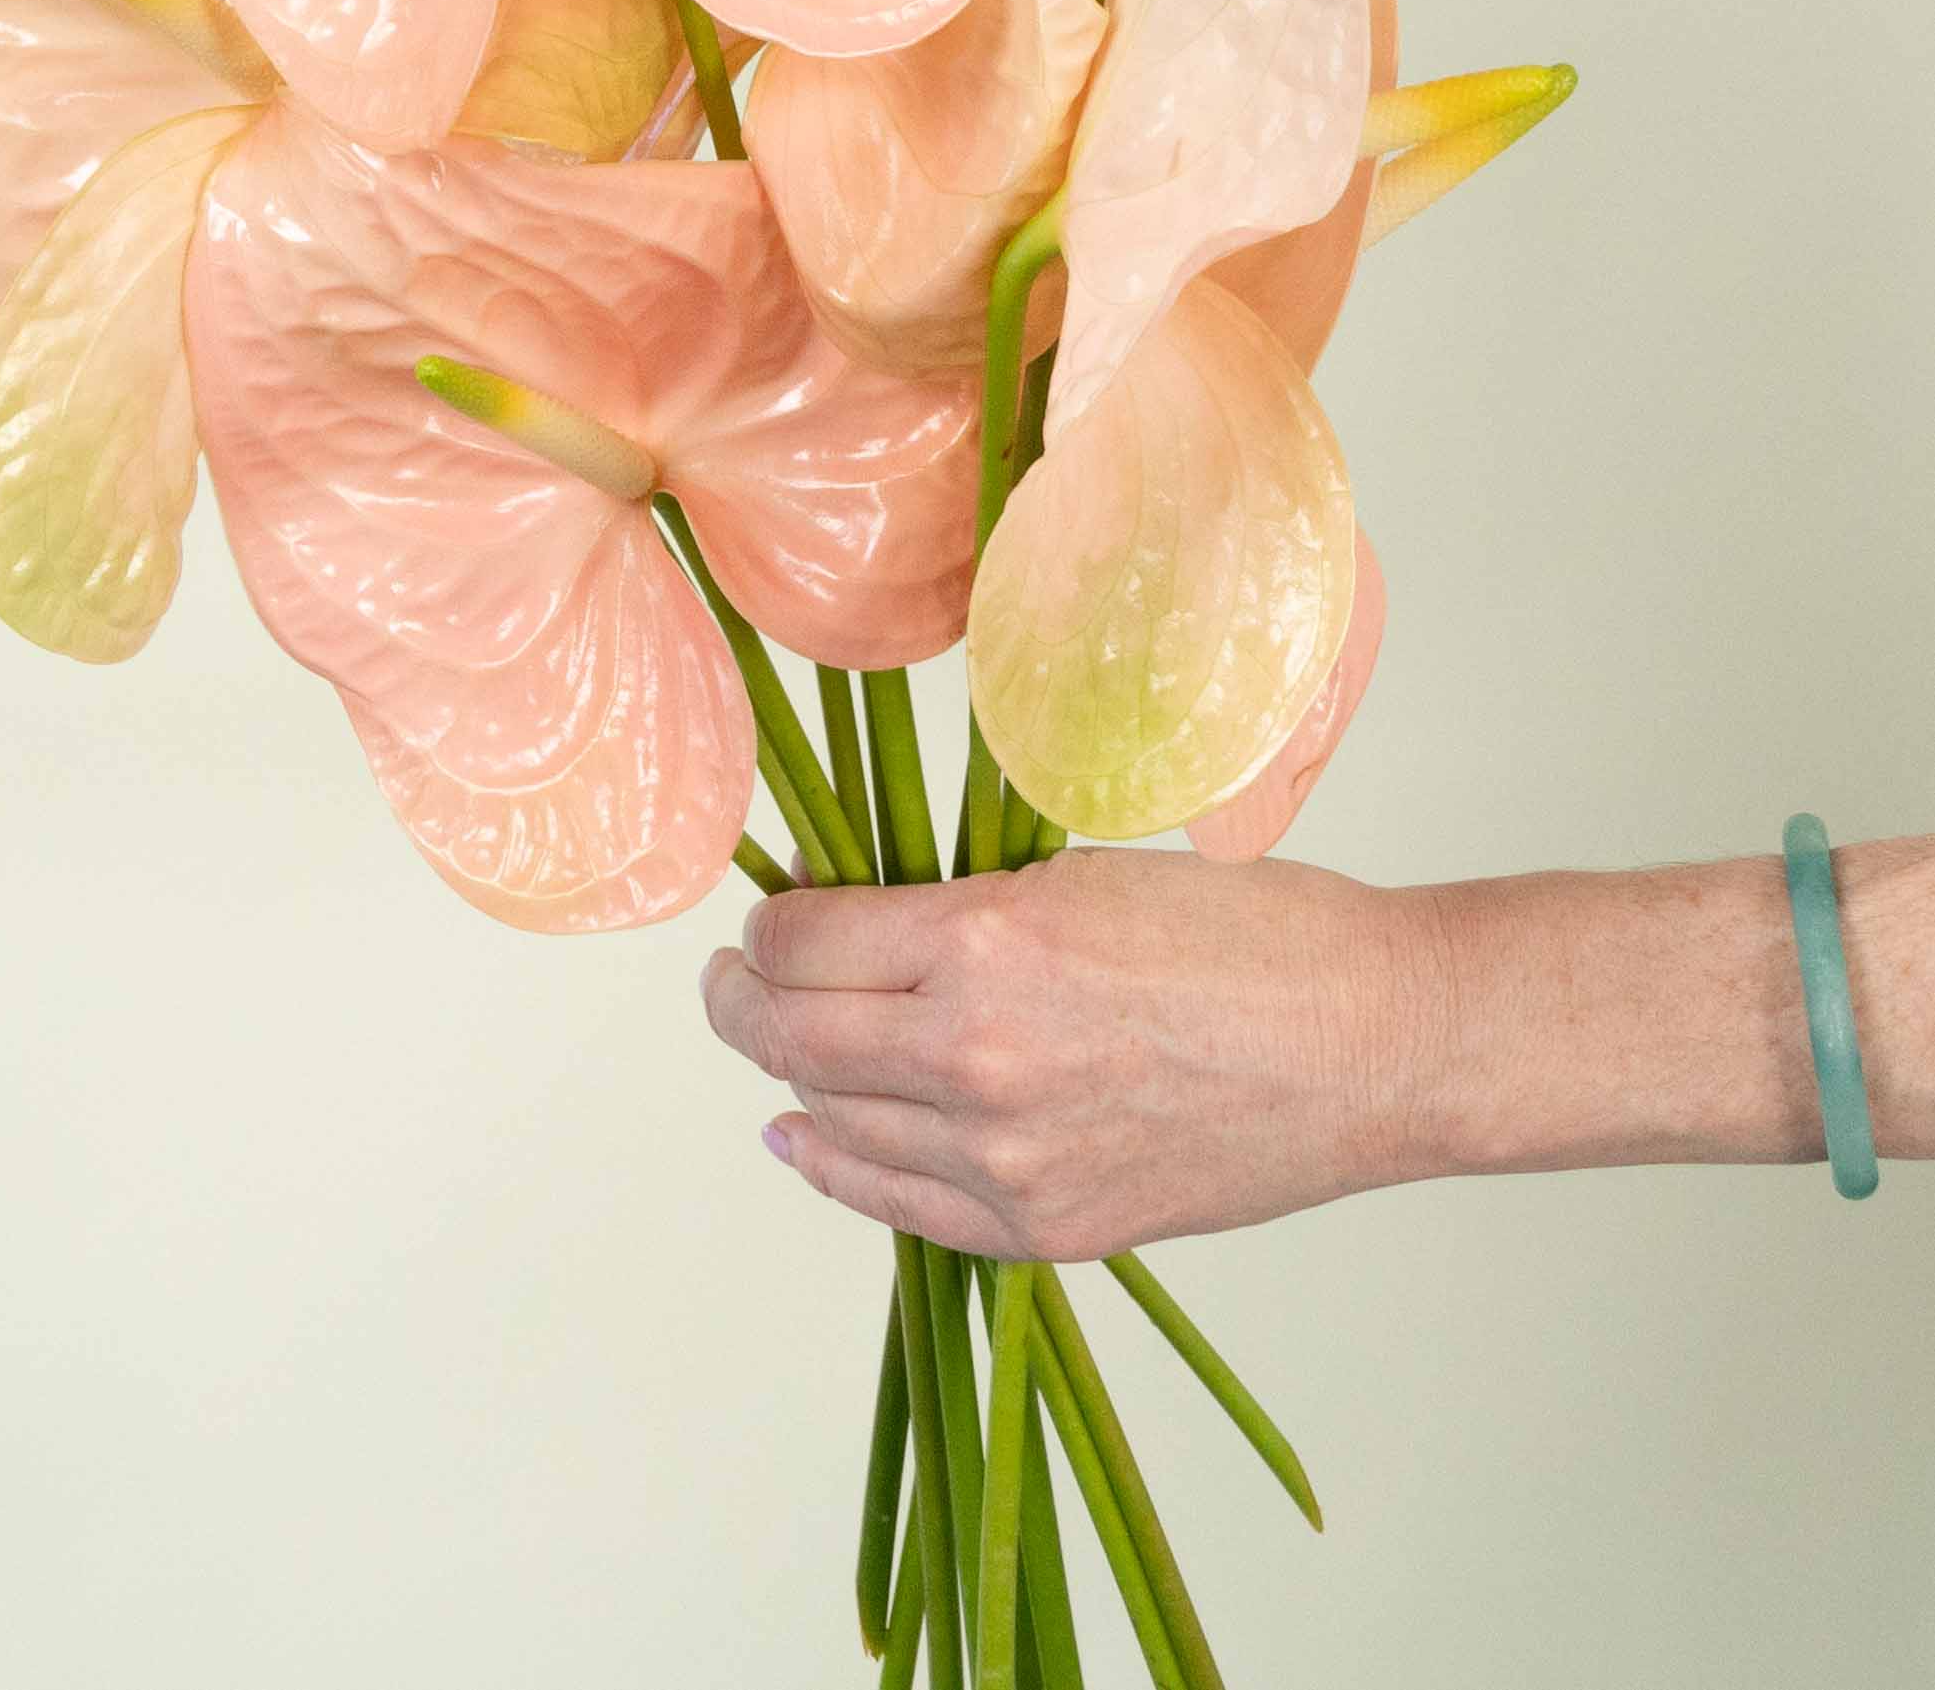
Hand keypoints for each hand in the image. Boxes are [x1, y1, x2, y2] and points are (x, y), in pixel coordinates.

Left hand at [697, 849, 1439, 1257]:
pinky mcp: (1053, 1227)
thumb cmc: (1246, 936)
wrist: (1376, 1043)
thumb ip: (952, 907)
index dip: (768, 925)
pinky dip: (838, 1169)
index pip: (799, 943)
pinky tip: (807, 1140)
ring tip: (765, 1048)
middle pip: (790, 1036)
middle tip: (728, 979)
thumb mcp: (1074, 878)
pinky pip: (902, 1205)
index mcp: (982, 946)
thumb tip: (842, 908)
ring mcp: (1012, 1156)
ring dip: (785, 1080)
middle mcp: (977, 1057)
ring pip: (835, 1122)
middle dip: (741, 1001)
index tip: (768, 915)